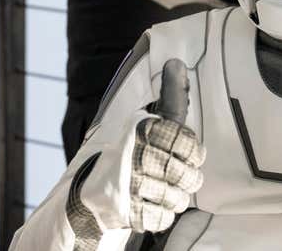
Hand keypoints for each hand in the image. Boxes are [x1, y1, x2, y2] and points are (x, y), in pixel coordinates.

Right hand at [129, 59, 205, 231]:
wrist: (89, 190)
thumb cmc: (132, 149)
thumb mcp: (149, 119)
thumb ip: (170, 97)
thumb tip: (176, 63)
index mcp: (144, 130)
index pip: (187, 142)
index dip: (192, 152)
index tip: (188, 153)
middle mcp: (138, 156)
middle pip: (188, 175)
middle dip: (187, 177)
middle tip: (176, 173)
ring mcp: (133, 186)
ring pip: (179, 199)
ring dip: (175, 197)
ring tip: (163, 188)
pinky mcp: (128, 212)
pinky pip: (162, 218)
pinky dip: (161, 214)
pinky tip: (152, 203)